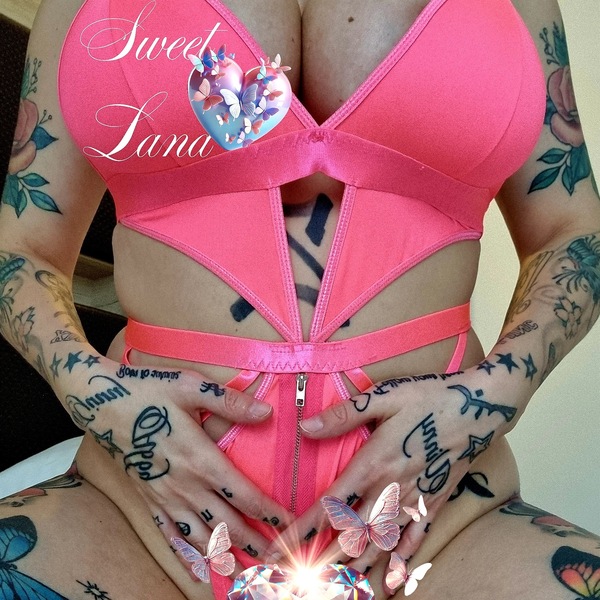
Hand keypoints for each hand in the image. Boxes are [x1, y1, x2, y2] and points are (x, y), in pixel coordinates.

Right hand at [65, 358, 291, 578]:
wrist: (101, 403)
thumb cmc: (149, 390)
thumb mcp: (191, 387)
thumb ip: (229, 403)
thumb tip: (267, 411)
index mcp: (200, 459)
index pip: (244, 494)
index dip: (269, 513)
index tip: (289, 526)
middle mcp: (185, 485)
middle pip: (227, 523)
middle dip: (254, 543)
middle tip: (277, 559)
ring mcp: (164, 496)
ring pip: (201, 536)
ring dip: (225, 555)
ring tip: (245, 572)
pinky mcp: (147, 500)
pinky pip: (169, 534)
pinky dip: (186, 554)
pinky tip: (198, 566)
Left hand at [266, 368, 516, 595]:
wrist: (479, 408)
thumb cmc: (428, 398)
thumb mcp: (383, 397)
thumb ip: (344, 415)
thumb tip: (305, 427)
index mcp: (373, 464)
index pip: (330, 505)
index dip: (302, 529)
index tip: (279, 548)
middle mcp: (390, 489)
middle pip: (351, 535)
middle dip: (322, 559)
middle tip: (297, 579)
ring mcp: (414, 500)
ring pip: (380, 544)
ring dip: (356, 567)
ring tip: (334, 585)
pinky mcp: (434, 502)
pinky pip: (415, 540)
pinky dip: (400, 564)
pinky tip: (390, 583)